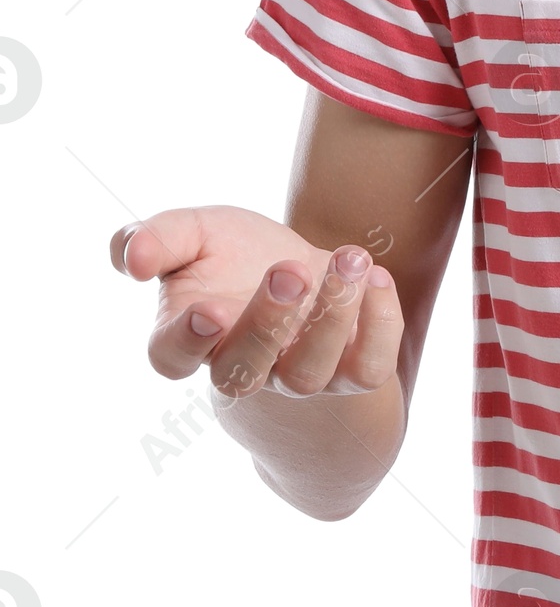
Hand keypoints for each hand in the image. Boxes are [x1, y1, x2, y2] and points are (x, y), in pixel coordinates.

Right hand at [110, 205, 401, 401]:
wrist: (296, 271)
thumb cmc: (232, 254)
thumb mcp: (193, 232)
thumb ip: (156, 239)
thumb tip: (132, 260)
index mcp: (191, 335)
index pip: (172, 357)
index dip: (187, 340)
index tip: (208, 308)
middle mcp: (242, 366)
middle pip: (244, 371)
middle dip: (268, 323)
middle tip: (288, 270)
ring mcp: (297, 373)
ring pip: (308, 374)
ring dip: (332, 317)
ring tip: (349, 258)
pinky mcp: (350, 370)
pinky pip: (368, 368)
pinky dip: (380, 325)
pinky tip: (376, 276)